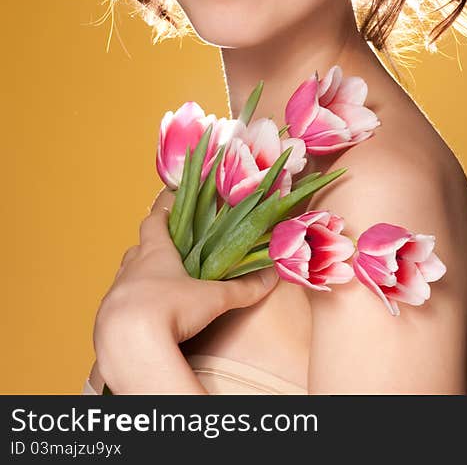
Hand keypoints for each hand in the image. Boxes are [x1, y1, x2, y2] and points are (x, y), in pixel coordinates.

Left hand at [95, 187, 279, 349]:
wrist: (129, 346)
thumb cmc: (171, 311)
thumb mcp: (214, 299)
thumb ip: (243, 288)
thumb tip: (273, 276)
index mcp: (155, 254)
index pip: (153, 223)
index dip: (162, 214)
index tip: (169, 209)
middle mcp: (131, 270)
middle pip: (136, 250)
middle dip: (149, 250)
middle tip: (168, 255)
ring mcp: (115, 295)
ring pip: (124, 279)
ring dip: (138, 280)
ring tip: (158, 290)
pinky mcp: (105, 321)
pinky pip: (117, 308)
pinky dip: (131, 309)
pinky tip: (145, 321)